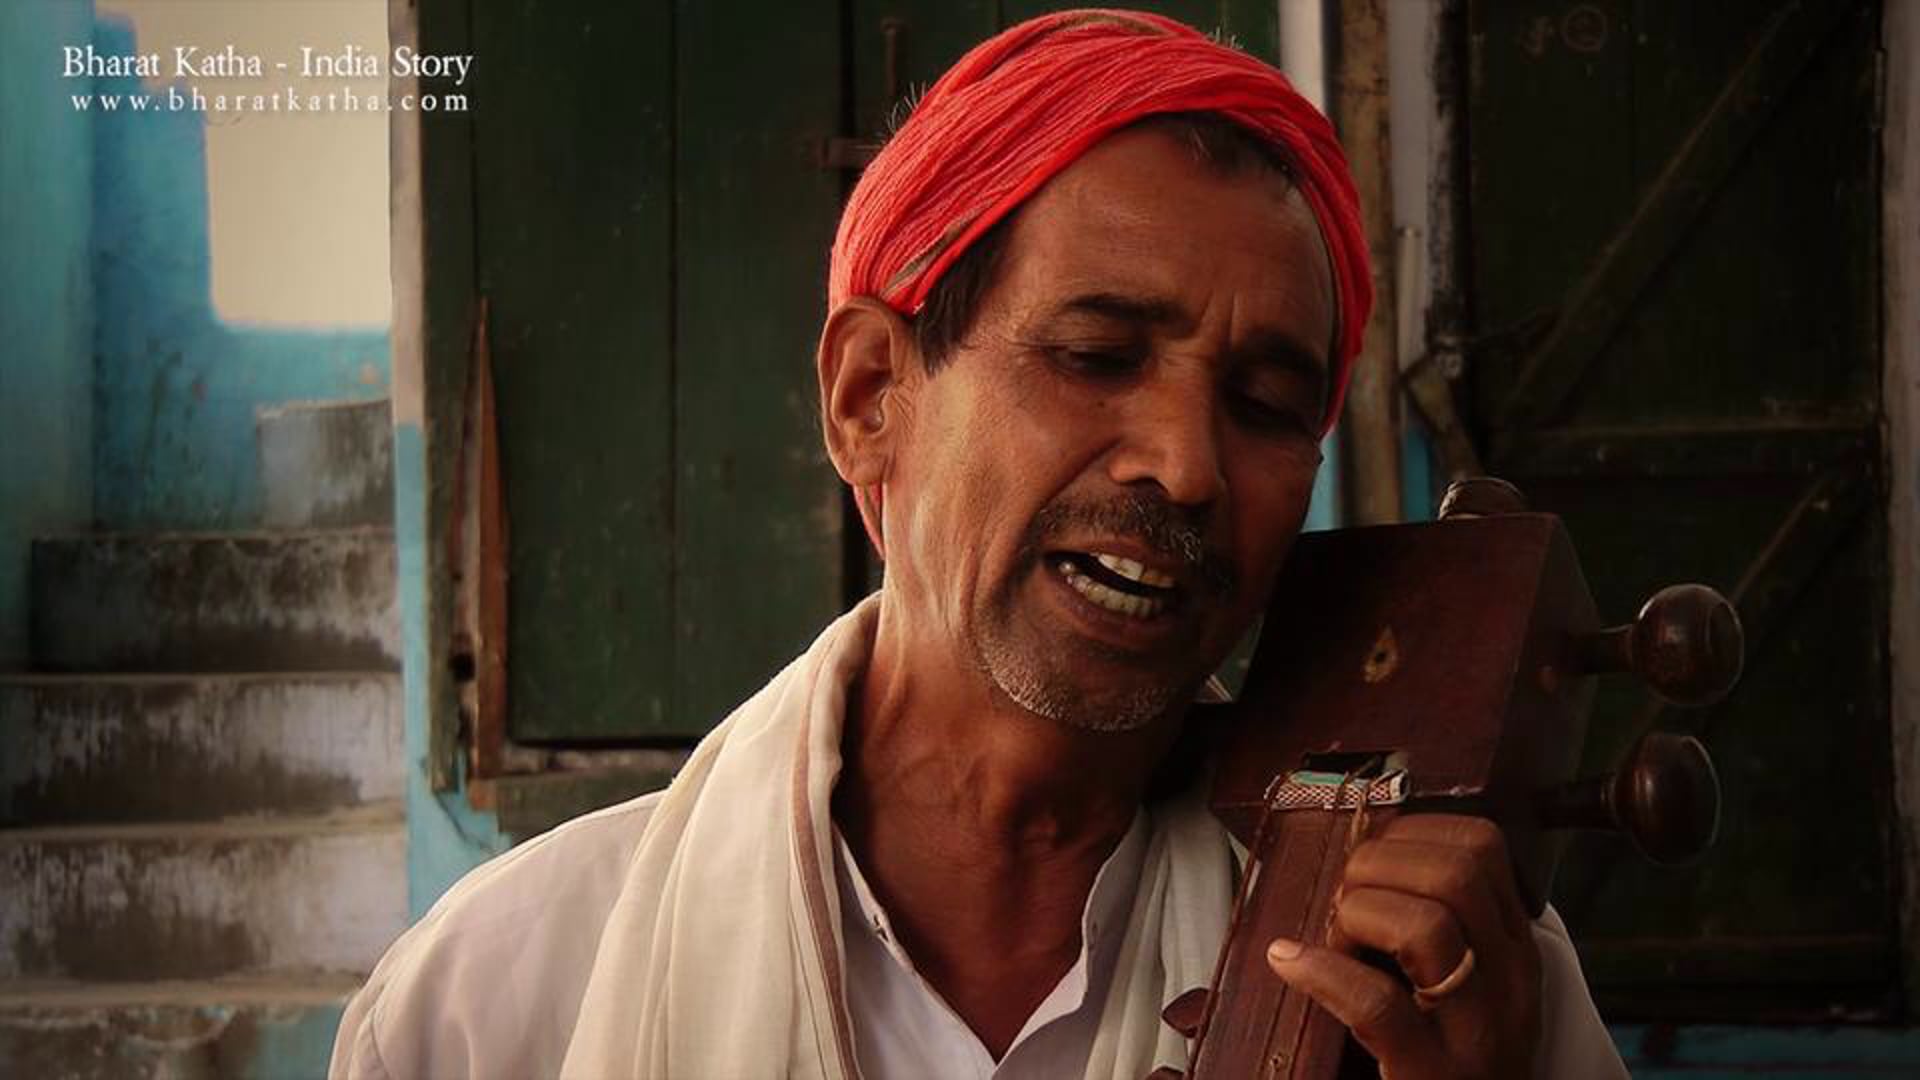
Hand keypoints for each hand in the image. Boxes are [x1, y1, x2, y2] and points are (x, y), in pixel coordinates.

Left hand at [1263, 814, 1541, 1079]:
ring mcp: (1474, 1029)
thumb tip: (1361, 853)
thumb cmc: (1457, 1055)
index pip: (1483, 846)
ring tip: (1335, 941)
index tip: (1374, 855)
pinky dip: (1322, 972)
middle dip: (1378, 865)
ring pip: (1425, 925)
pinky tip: (1291, 962)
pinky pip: (1376, 1004)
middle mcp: (1506, 981)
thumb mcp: (1471, 982)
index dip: (1413, 832)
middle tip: (1345, 901)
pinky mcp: (1429, 1072)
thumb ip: (1436, 921)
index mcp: (1513, 947)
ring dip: (1356, 913)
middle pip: (1455, 874)